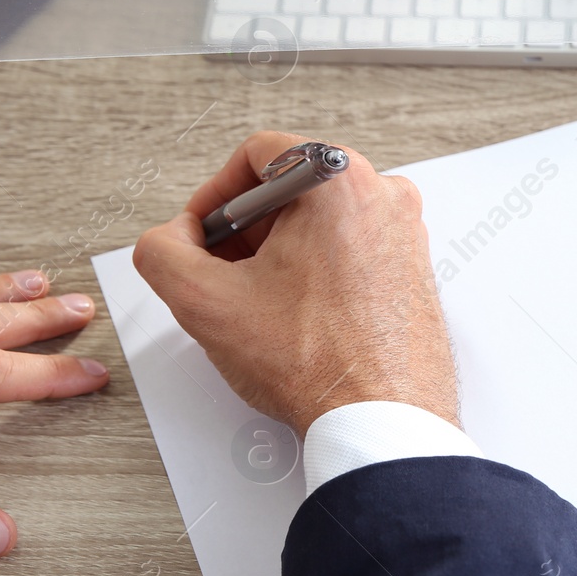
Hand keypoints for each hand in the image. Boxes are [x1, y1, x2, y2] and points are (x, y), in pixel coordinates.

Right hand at [133, 132, 456, 437]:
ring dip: (280, 252)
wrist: (382, 422)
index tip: (202, 231)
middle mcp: (384, 196)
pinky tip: (297, 315)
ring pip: (322, 221)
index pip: (259, 153)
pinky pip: (352, 250)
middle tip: (225, 271)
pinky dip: (317, 272)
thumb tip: (167, 240)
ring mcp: (405, 234)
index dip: (215, 194)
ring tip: (261, 301)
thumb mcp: (204, 302)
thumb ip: (162, 253)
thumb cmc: (319, 366)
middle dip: (247, 228)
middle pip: (292, 187)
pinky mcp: (414, 270)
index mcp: (340, 181)